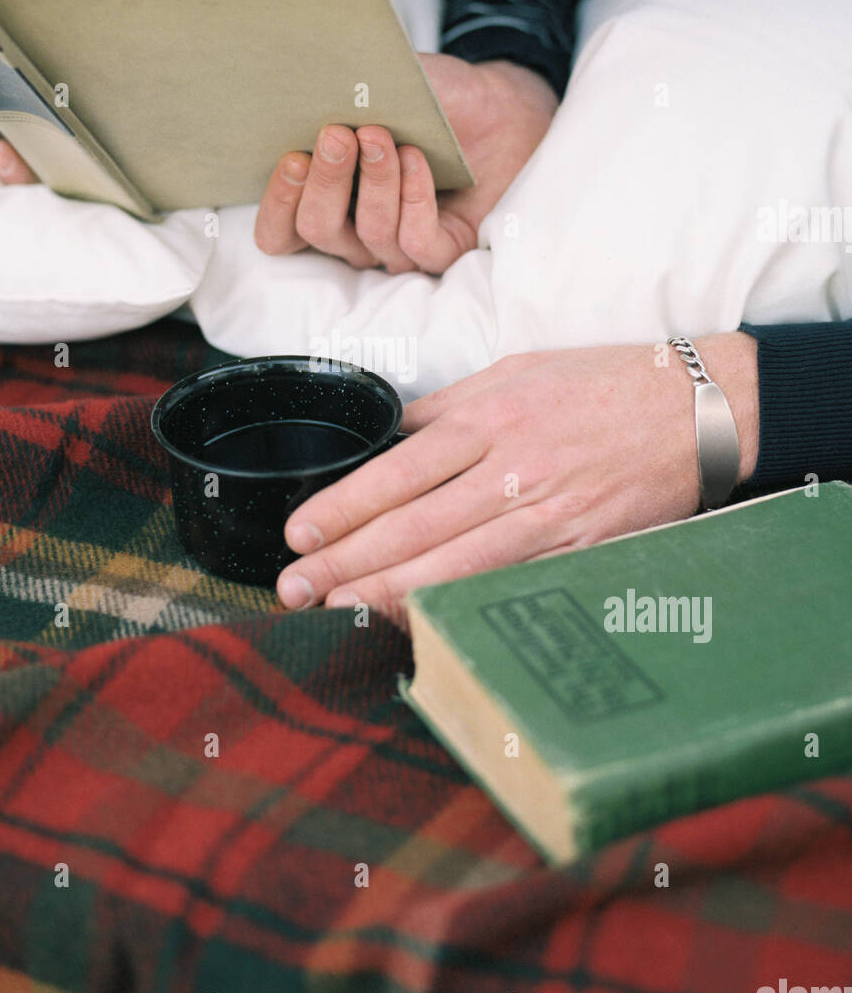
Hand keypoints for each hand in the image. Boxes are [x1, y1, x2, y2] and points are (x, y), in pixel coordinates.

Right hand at [255, 54, 558, 273]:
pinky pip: (416, 243)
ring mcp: (399, 246)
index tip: (293, 156)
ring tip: (383, 137)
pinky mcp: (444, 250)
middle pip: (319, 231)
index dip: (279, 203)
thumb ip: (342, 93)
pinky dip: (413, 200)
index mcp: (327, 201)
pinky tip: (418, 160)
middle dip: (325, 183)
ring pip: (369, 237)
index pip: (280, 232)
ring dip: (374, 183)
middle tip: (338, 136)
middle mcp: (356, 233)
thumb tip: (305, 88)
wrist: (499, 106)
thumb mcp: (381, 86)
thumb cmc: (433, 100)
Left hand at [275, 332, 759, 622]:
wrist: (697, 406)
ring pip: (455, 562)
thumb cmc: (601, 383)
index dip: (343, 506)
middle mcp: (512, 466)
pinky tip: (425, 622)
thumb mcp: (516, 370)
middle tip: (295, 587)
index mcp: (488, 416)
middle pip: (413, 523)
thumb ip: (449, 405)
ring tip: (339, 612)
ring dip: (389, 592)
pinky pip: (513, 584)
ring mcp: (549, 513)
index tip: (300, 533)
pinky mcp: (583, 547)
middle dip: (346, 560)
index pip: (397, 469)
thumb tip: (391, 431)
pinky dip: (465, 605)